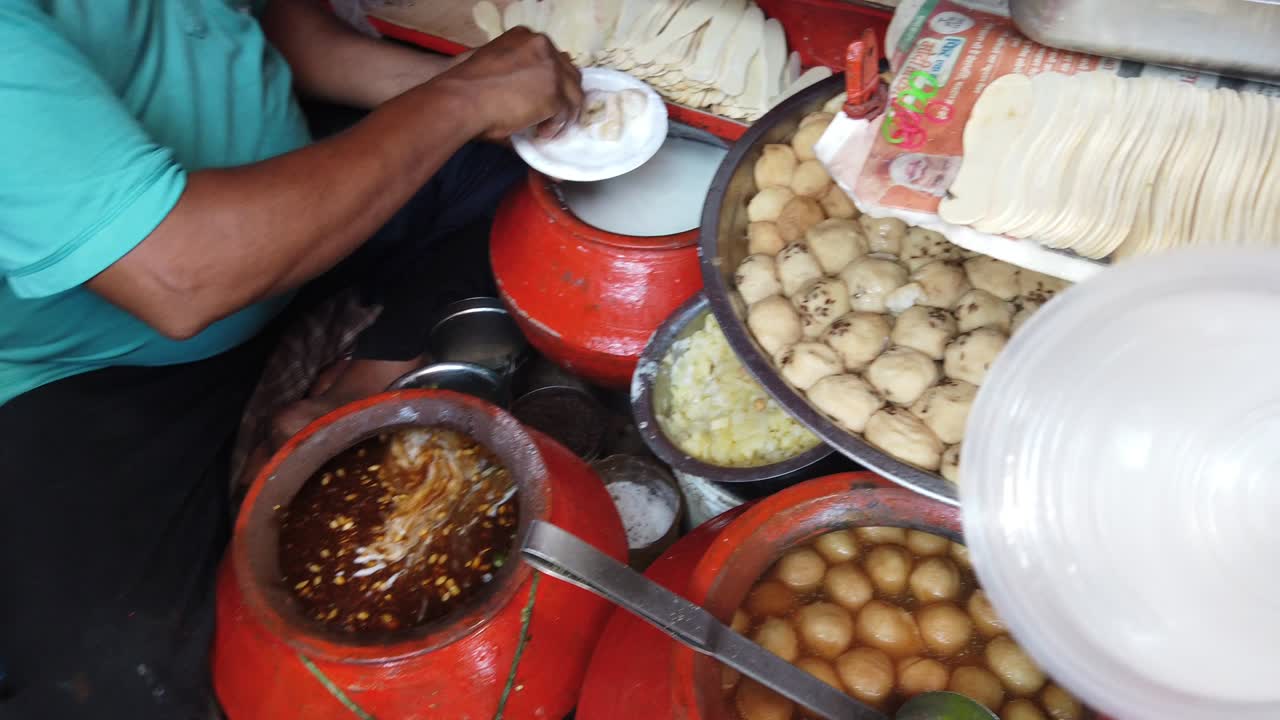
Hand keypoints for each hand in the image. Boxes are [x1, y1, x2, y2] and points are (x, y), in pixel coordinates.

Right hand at [436, 28, 582, 141]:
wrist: (460, 100)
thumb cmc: (466, 88)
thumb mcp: (494, 65)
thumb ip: (516, 70)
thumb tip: (531, 94)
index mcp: (524, 36)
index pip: (552, 57)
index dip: (552, 79)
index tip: (545, 94)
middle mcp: (542, 46)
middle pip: (569, 73)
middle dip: (564, 95)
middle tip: (553, 114)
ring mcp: (551, 70)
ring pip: (574, 94)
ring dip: (563, 113)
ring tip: (547, 127)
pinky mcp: (554, 95)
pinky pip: (565, 114)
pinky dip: (556, 126)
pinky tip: (541, 133)